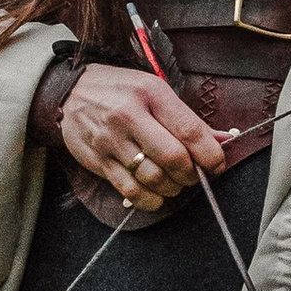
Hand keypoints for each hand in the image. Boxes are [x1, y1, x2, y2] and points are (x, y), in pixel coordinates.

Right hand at [57, 62, 224, 213]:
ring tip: (175, 183)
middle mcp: (129, 116)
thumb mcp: (154, 90)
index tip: (218, 165)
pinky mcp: (98, 161)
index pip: (189, 130)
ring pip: (152, 178)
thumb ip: (186, 118)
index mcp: (150, 93)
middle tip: (195, 176)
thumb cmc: (119, 90)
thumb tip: (223, 140)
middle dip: (191, 174)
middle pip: (172, 158)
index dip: (210, 154)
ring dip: (172, 188)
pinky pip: (129, 190)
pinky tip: (156, 196)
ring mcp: (111, 141)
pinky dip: (150, 200)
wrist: (67, 93)